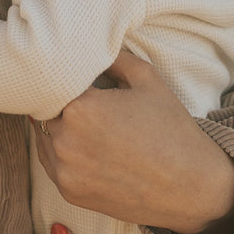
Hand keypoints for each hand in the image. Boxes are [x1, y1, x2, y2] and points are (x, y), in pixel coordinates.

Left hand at [32, 50, 233, 233]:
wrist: (191, 187)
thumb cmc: (171, 128)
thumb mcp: (146, 78)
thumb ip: (113, 55)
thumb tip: (91, 41)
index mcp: (82, 108)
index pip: (52, 80)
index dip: (60, 73)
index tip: (70, 70)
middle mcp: (66, 141)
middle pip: (43, 108)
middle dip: (56, 98)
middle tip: (75, 92)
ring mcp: (65, 171)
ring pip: (42, 135)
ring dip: (54, 124)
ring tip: (82, 118)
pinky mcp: (70, 192)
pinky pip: (50, 161)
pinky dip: (59, 149)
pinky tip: (82, 141)